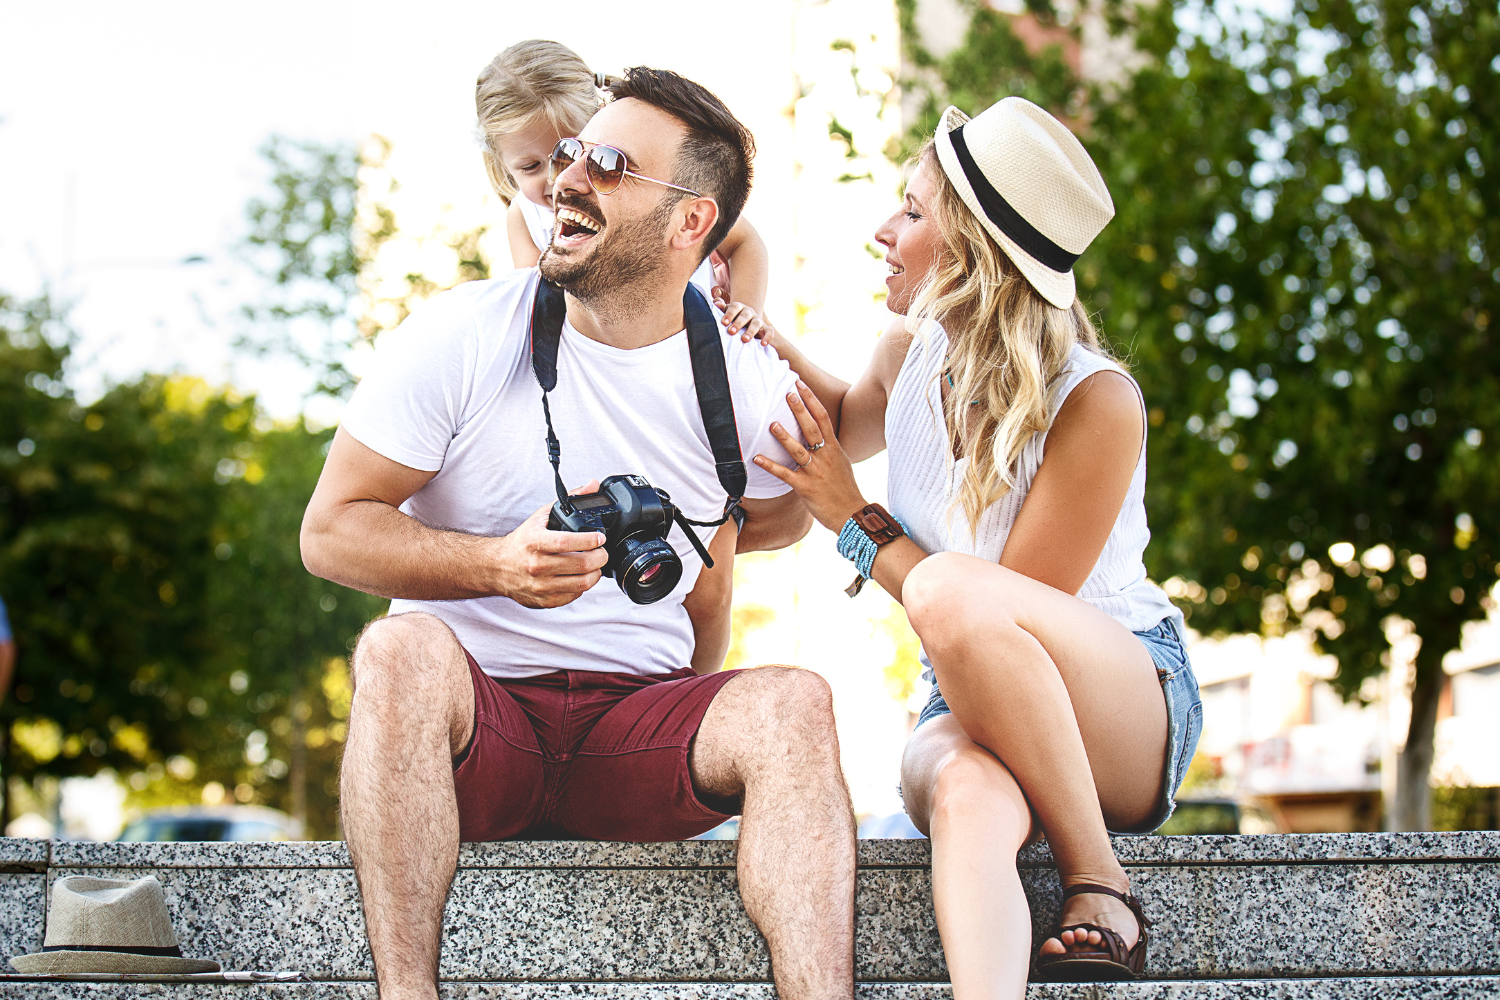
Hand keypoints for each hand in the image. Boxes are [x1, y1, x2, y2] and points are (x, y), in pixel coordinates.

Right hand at [495, 482, 608, 608]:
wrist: (498, 567)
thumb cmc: (522, 541)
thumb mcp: (542, 516)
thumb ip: (570, 500)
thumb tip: (593, 485)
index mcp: (534, 542)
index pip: (566, 542)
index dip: (589, 540)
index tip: (600, 537)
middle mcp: (536, 565)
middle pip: (580, 565)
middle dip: (600, 557)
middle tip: (602, 552)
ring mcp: (541, 586)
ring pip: (581, 583)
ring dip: (595, 573)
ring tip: (595, 565)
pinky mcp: (544, 600)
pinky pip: (573, 596)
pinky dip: (583, 586)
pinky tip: (581, 576)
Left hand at [714, 296, 769, 343]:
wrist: (747, 326)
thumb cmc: (733, 320)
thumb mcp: (726, 314)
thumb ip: (721, 308)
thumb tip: (716, 302)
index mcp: (739, 307)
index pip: (735, 307)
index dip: (730, 314)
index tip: (724, 323)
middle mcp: (749, 312)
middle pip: (745, 315)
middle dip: (738, 323)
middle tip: (731, 331)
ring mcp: (758, 320)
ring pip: (756, 323)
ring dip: (750, 331)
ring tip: (744, 340)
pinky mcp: (766, 329)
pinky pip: (769, 331)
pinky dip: (767, 337)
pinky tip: (763, 344)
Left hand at [754, 382, 866, 532]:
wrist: (852, 514)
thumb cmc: (845, 489)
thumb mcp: (841, 463)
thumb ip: (829, 449)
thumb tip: (819, 436)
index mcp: (834, 449)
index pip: (823, 418)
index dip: (811, 400)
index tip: (800, 384)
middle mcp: (825, 457)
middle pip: (812, 429)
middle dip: (800, 409)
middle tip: (788, 392)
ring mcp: (816, 472)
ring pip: (799, 451)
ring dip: (785, 437)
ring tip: (772, 424)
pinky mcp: (806, 488)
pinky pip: (786, 475)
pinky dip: (771, 466)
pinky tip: (758, 458)